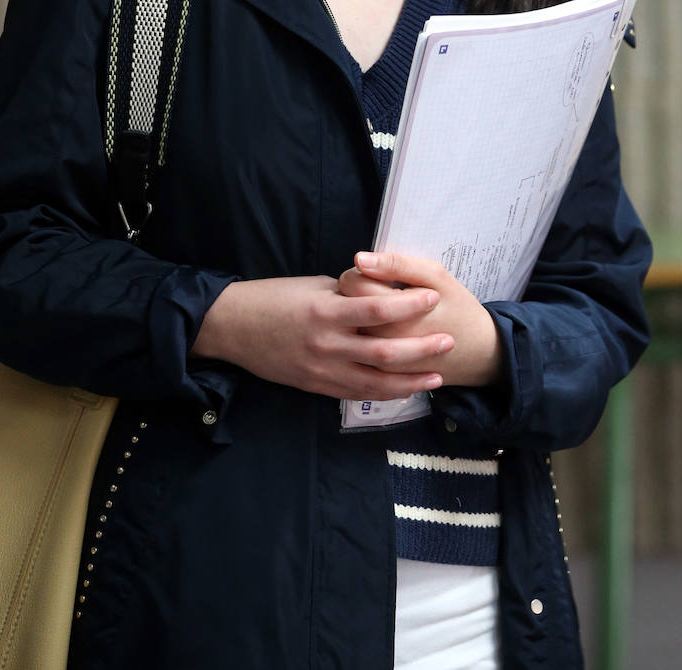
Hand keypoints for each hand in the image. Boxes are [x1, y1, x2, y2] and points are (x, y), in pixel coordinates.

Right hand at [189, 274, 453, 400]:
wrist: (233, 327)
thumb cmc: (273, 298)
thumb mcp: (313, 286)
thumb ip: (347, 295)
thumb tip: (380, 295)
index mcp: (326, 311)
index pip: (377, 309)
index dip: (409, 306)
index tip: (433, 297)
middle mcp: (327, 344)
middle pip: (385, 352)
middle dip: (421, 349)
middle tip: (448, 341)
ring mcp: (322, 370)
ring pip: (376, 382)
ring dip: (411, 380)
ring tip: (438, 376)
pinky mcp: (316, 386)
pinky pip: (357, 394)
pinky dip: (384, 394)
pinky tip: (405, 390)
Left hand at [339, 252, 501, 388]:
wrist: (479, 353)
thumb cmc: (458, 308)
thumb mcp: (436, 276)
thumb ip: (397, 264)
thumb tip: (359, 258)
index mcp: (392, 312)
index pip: (351, 283)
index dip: (359, 272)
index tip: (376, 275)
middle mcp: (381, 340)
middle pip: (346, 307)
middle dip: (356, 294)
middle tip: (379, 292)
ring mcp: (379, 363)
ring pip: (349, 331)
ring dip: (358, 318)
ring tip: (382, 312)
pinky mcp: (383, 377)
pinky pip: (359, 353)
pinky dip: (364, 339)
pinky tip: (384, 331)